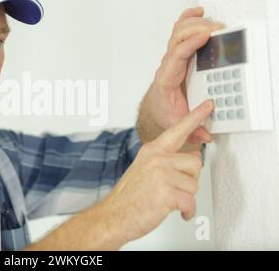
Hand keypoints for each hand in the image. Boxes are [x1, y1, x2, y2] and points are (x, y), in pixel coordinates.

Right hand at [103, 99, 213, 243]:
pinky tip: (176, 211)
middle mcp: (157, 158)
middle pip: (195, 163)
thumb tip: (192, 159)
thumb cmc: (129, 197)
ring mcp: (161, 174)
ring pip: (194, 184)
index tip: (208, 105)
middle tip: (172, 189)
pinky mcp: (166, 192)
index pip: (178, 130)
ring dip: (185, 197)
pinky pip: (191, 202)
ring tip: (167, 200)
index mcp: (152, 150)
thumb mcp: (144, 169)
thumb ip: (166, 160)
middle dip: (188, 180)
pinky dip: (186, 211)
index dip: (195, 117)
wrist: (113, 216)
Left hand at [149, 7, 222, 143]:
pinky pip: (179, 32)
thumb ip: (192, 129)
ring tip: (211, 20)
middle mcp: (167, 64)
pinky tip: (198, 12)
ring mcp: (171, 57)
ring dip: (193, 22)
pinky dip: (187, 19)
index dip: (190, 44)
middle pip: (176, 39)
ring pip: (177, 32)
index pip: (176, 56)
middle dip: (196, 29)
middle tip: (216, 28)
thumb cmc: (166, 111)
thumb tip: (206, 134)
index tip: (204, 36)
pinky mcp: (176, 53)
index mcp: (166, 78)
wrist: (156, 108)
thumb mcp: (177, 123)